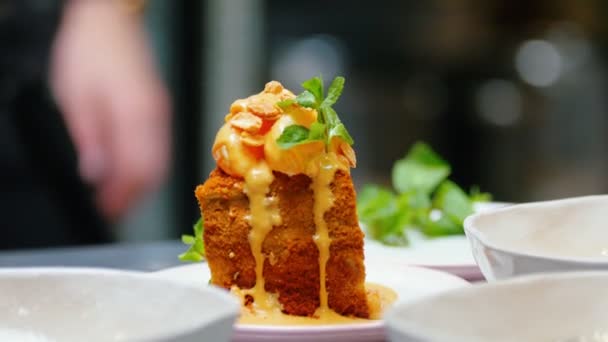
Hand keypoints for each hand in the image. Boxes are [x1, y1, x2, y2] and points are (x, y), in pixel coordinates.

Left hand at [51, 1, 170, 219]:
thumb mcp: (74, 97)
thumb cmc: (89, 53)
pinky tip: (129, 172)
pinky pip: (160, 148)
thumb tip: (95, 175)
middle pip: (155, 172)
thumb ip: (89, 139)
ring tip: (120, 197)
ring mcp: (161, 114)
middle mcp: (154, 118)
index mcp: (134, 116)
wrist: (112, 22)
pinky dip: (147, 167)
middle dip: (135, 196)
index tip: (108, 212)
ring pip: (161, 162)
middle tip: (114, 211)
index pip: (137, 171)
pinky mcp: (160, 111)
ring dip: (142, 184)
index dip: (124, 197)